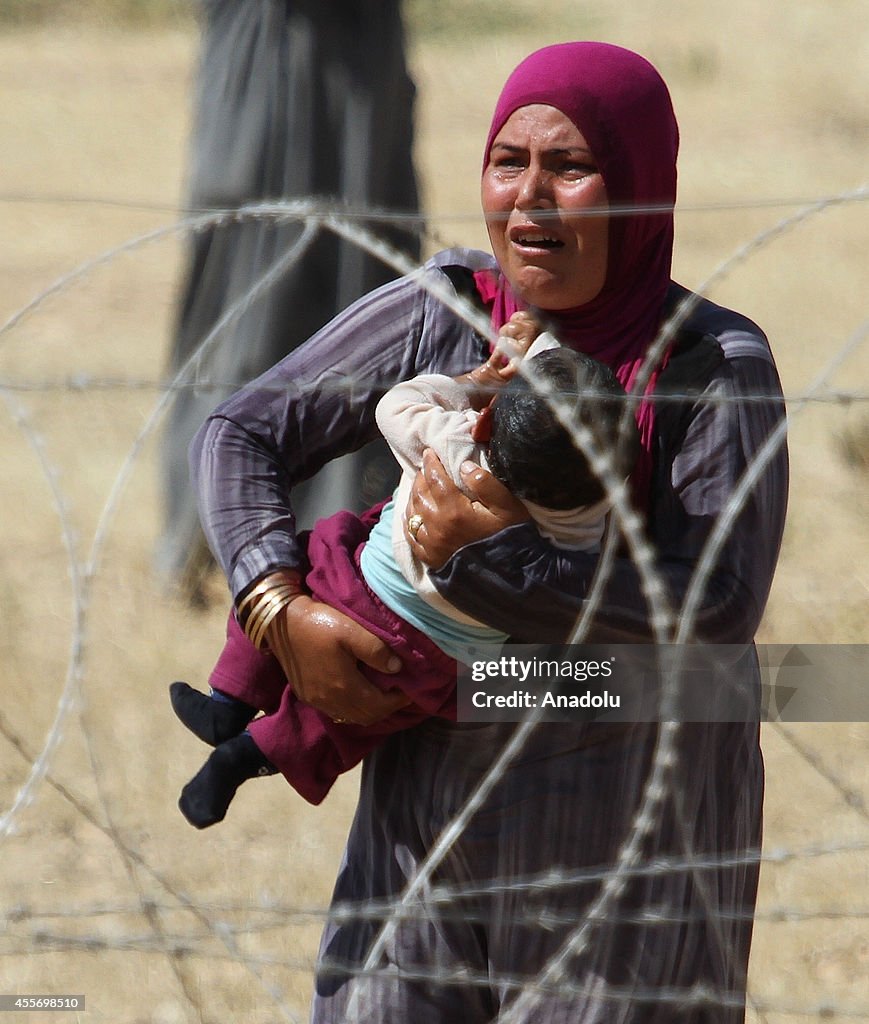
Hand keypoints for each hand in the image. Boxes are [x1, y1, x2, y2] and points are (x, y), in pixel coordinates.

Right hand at [266, 596, 408, 724]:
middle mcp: (331, 700)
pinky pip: (336, 712)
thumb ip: (376, 651)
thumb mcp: (352, 631)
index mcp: (344, 686)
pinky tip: (357, 693)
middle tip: (398, 693)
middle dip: (386, 708)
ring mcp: (317, 700)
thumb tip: (397, 668)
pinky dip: (352, 708)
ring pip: (350, 717)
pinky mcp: (307, 695)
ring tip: (381, 694)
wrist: (282, 622)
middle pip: (366, 716)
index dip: (398, 701)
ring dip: (369, 710)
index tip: (409, 689)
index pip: (379, 705)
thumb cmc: (320, 623)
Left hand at [406, 449, 530, 568]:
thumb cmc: (510, 537)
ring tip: (419, 486)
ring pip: (412, 512)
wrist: (509, 577)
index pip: (435, 479)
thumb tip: (464, 465)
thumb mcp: (507, 507)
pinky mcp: (429, 557)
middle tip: (424, 467)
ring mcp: (430, 543)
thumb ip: (486, 484)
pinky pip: (411, 534)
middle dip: (420, 477)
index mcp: (454, 510)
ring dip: (413, 496)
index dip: (430, 463)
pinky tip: (412, 513)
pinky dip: (409, 519)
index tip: (429, 452)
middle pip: (420, 494)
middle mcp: (437, 526)